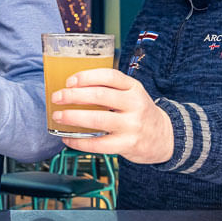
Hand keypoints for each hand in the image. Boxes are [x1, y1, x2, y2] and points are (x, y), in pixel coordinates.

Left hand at [50, 68, 174, 163]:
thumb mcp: (132, 93)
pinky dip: (79, 142)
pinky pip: (99, 144)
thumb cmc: (138, 111)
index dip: (87, 77)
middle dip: (73, 96)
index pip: (110, 76)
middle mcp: (135, 105)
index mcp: (134, 87)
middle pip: (100, 97)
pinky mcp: (128, 144)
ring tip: (58, 116)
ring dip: (73, 117)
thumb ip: (109, 88)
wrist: (164, 137)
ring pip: (97, 120)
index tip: (69, 81)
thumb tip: (71, 87)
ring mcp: (132, 126)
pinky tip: (67, 139)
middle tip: (57, 97)